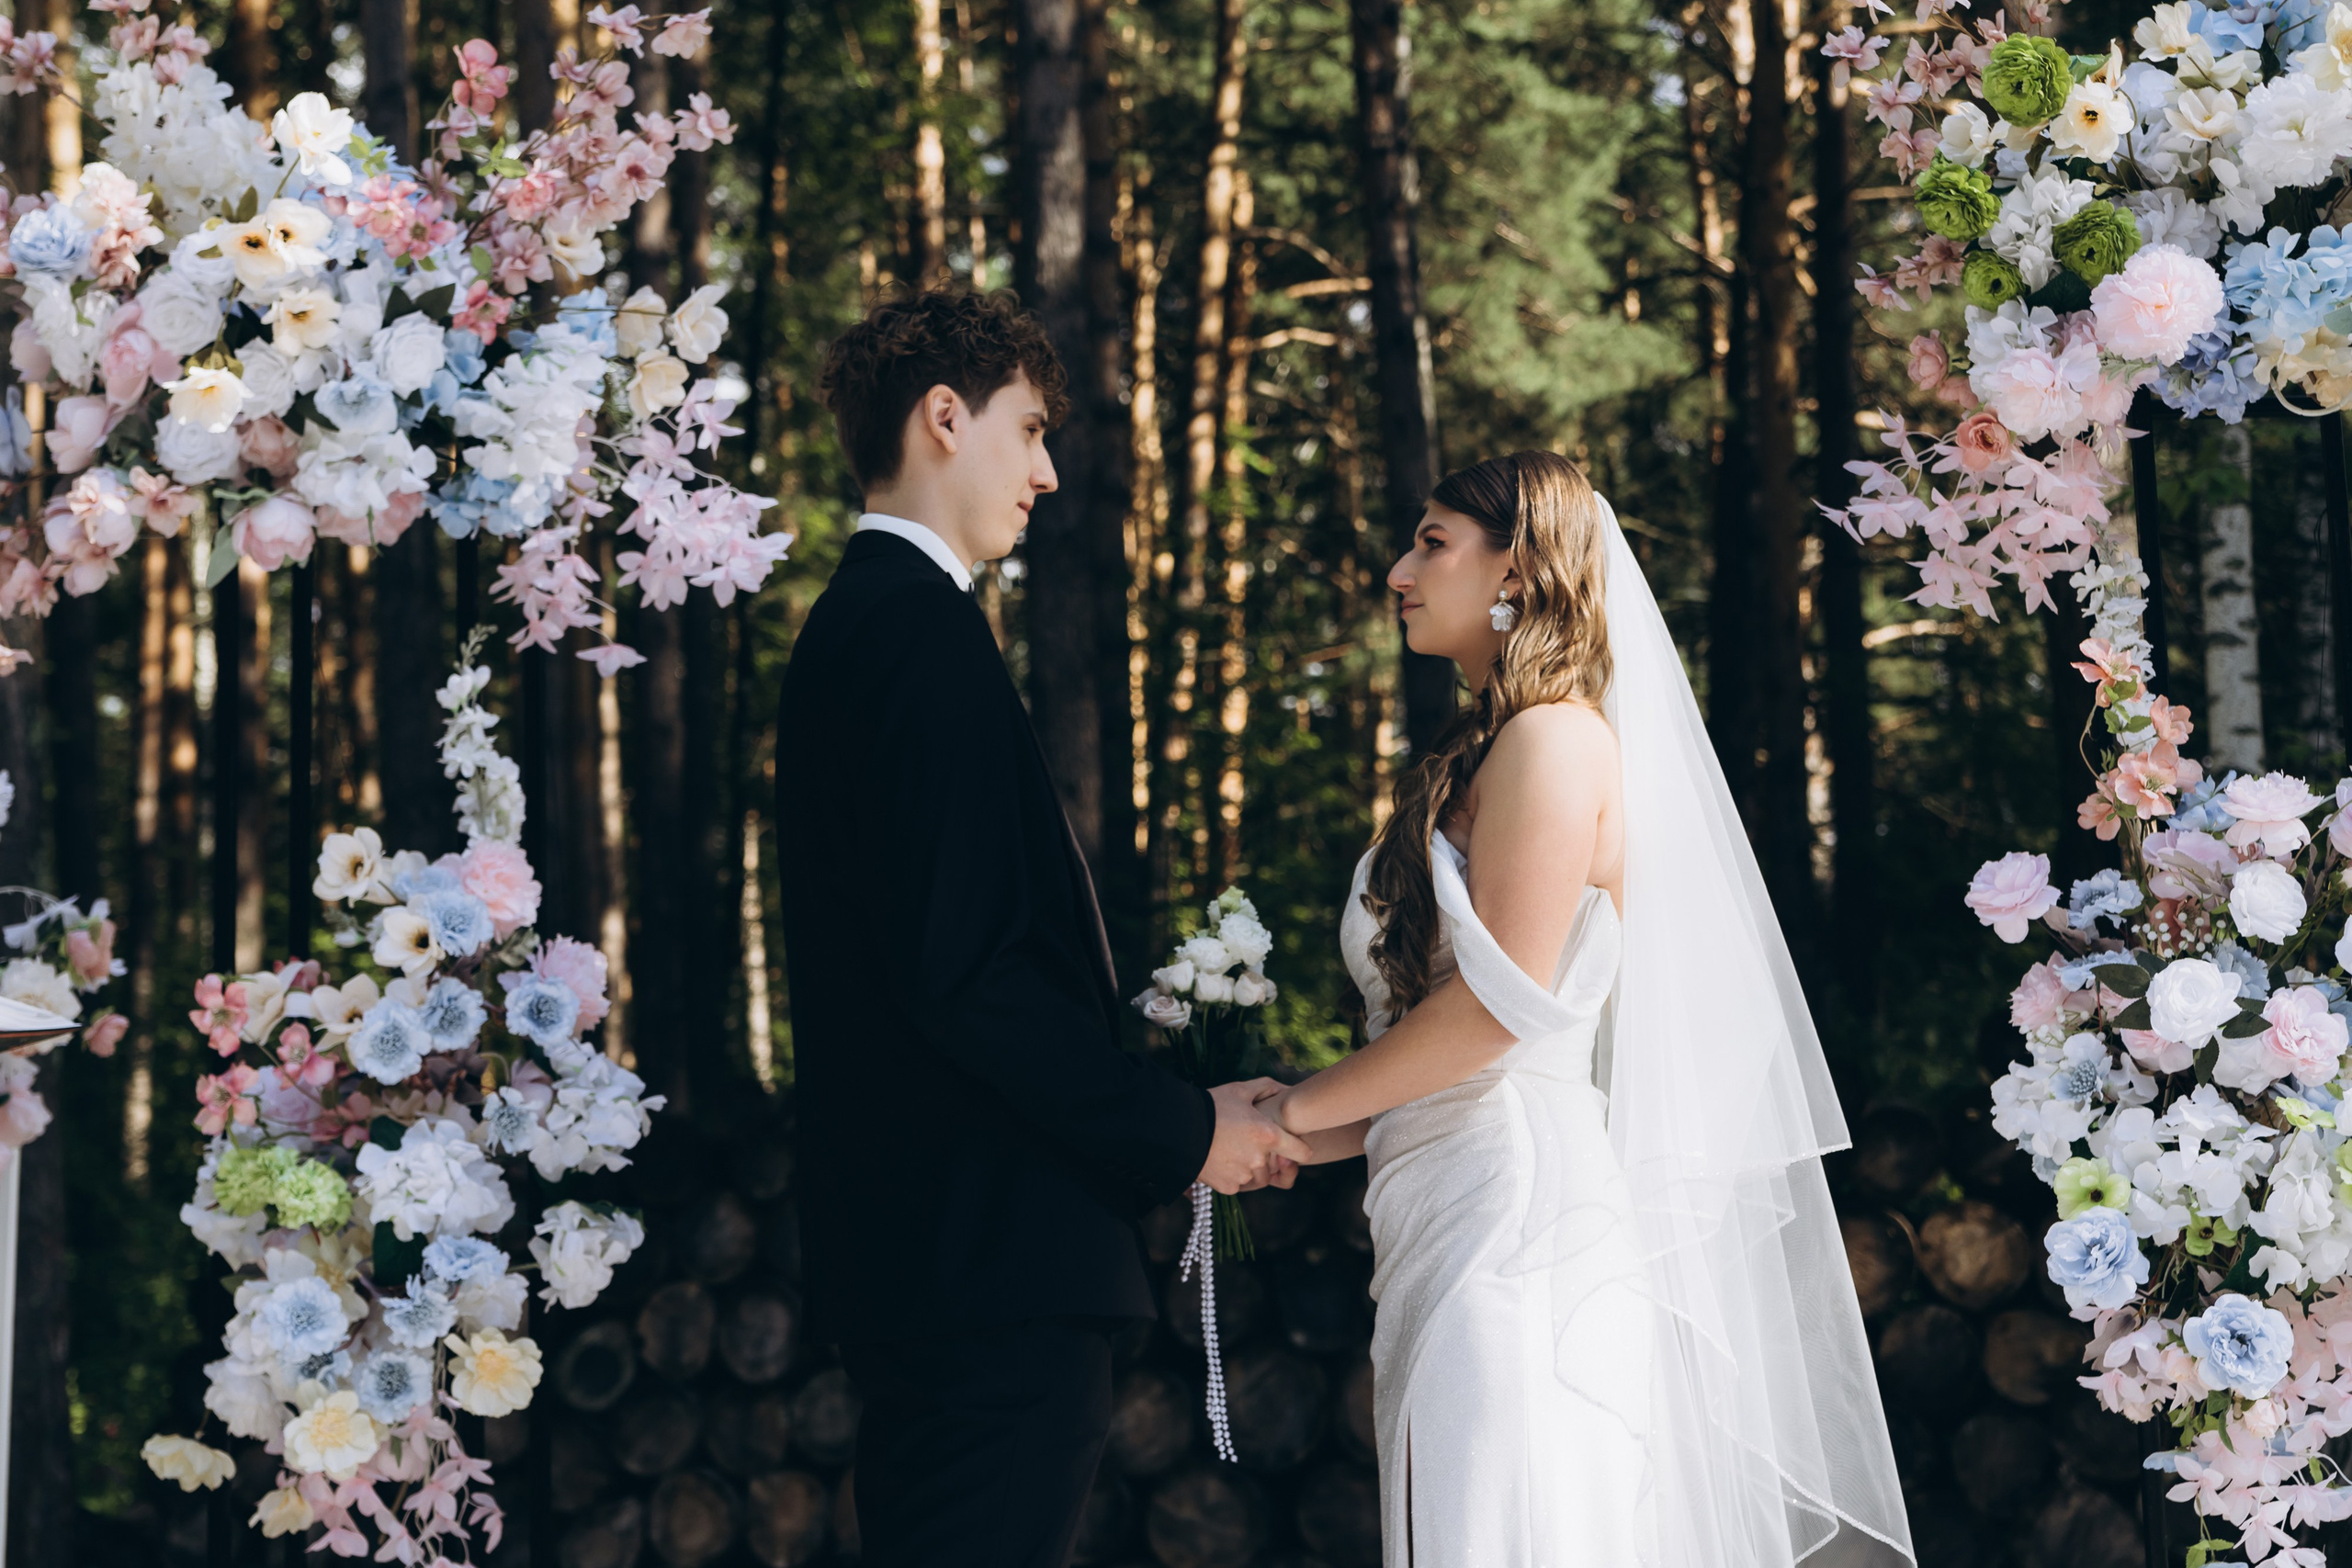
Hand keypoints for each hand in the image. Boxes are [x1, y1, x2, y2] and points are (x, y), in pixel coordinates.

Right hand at [1198, 1078, 1313, 1194]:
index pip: (1302, 1153)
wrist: (1177, 1128)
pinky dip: (1234, 1174)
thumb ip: (1267, 1088)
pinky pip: (1239, 1184)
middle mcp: (1259, 1159)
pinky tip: (1222, 1158)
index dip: (1298, 1147)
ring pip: (1258, 1177)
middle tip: (1249, 1141)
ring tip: (1234, 1149)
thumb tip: (1287, 1089)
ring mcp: (1244, 1176)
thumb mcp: (1240, 1090)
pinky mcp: (1228, 1187)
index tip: (1289, 1143)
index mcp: (1268, 1136)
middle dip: (1268, 1156)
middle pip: (1276, 1166)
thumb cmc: (1212, 1106)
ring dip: (1252, 1168)